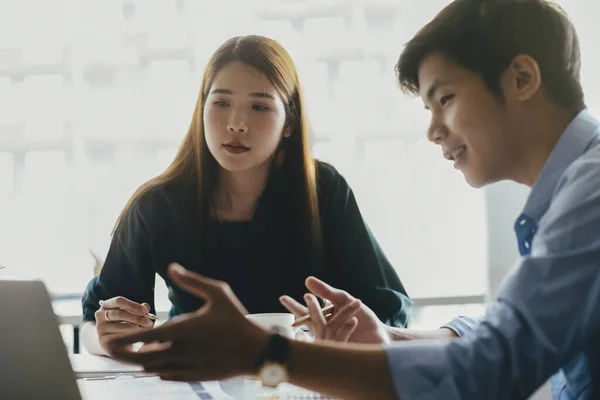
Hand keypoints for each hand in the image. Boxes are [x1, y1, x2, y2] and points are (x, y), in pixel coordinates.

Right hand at [95, 296, 153, 353]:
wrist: (109, 340)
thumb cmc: (122, 322)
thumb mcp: (130, 313)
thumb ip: (139, 309)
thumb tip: (146, 307)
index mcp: (106, 304)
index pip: (119, 301)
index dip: (133, 305)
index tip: (146, 311)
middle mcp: (100, 315)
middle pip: (119, 314)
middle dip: (137, 318)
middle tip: (149, 322)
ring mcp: (100, 328)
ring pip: (120, 327)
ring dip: (135, 328)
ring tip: (145, 330)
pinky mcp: (103, 341)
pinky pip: (119, 338)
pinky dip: (130, 337)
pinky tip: (138, 337)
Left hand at [106, 263, 269, 381]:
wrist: (255, 350)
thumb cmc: (237, 318)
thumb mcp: (218, 293)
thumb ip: (192, 281)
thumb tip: (172, 267)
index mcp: (184, 329)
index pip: (145, 337)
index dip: (124, 340)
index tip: (109, 340)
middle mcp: (182, 350)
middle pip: (143, 358)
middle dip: (123, 355)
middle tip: (110, 350)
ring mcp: (188, 366)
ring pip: (154, 368)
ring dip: (141, 361)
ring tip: (134, 353)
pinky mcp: (195, 377)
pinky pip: (167, 376)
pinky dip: (157, 370)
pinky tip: (155, 364)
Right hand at [281, 277, 389, 343]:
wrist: (381, 336)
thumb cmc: (363, 319)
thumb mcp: (344, 300)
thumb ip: (326, 292)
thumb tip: (307, 280)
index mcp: (322, 323)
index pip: (304, 315)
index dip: (293, 307)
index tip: (282, 298)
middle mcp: (324, 335)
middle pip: (312, 322)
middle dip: (311, 309)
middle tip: (307, 297)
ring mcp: (333, 344)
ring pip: (328, 329)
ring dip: (336, 315)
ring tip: (344, 304)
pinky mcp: (345, 352)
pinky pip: (341, 339)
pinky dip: (346, 328)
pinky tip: (354, 320)